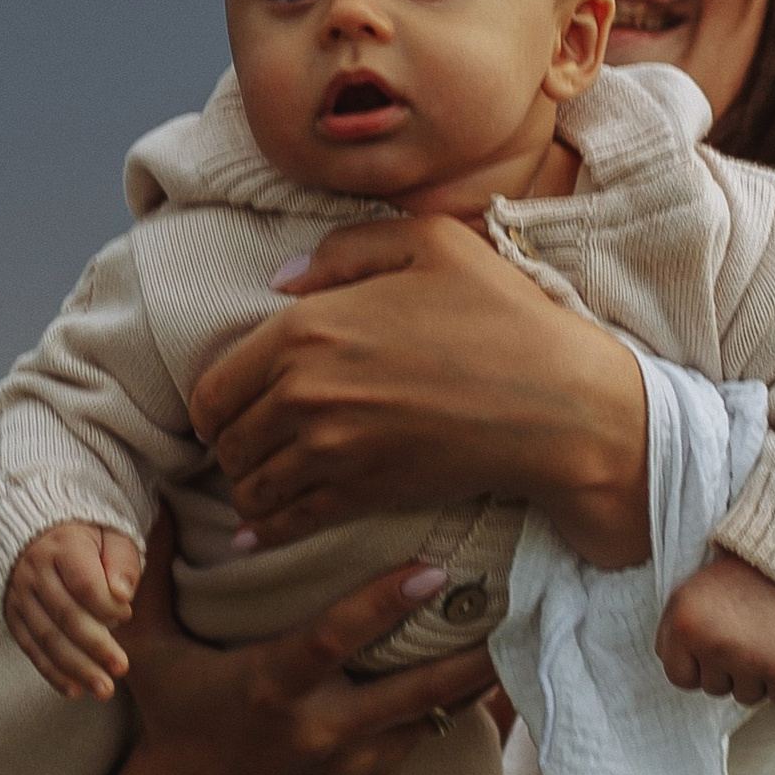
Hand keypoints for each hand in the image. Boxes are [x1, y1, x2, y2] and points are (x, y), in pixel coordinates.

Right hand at [4, 521, 144, 699]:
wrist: (37, 532)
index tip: (128, 613)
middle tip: (122, 668)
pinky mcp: (12, 616)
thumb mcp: (111, 534)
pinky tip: (75, 691)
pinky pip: (30, 648)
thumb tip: (123, 596)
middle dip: (95, 646)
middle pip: (65, 615)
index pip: (83, 583)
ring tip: (104, 690)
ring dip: (76, 667)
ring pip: (47, 637)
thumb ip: (122, 561)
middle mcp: (34, 571)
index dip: (107, 605)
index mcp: (62, 546)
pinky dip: (52, 672)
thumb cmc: (88, 536)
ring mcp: (20, 595)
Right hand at [53, 516, 498, 774]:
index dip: (383, 604)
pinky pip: (425, 737)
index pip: (333, 641)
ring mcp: (349, 760)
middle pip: (411, 689)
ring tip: (518, 628)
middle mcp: (317, 728)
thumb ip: (152, 578)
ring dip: (474, 677)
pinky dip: (458, 705)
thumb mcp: (149, 654)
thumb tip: (160, 498)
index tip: (431, 568)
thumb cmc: (174, 722)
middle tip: (508, 600)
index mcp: (268, 688)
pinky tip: (492, 668)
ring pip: (430, 717)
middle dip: (463, 650)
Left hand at [190, 217, 652, 566]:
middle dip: (229, 442)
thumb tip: (281, 281)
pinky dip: (267, 531)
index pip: (215, 382)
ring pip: (249, 485)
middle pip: (225, 437)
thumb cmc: (502, 314)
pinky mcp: (363, 496)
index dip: (216, 398)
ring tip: (263, 477)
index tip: (235, 403)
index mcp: (308, 327)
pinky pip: (287, 523)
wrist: (560, 403)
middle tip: (248, 441)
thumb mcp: (431, 243)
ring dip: (248, 484)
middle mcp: (305, 391)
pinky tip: (260, 531)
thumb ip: (346, 250)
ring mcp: (332, 450)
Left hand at [655, 550, 774, 706]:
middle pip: (714, 689)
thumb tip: (678, 672)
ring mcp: (750, 660)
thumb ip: (671, 637)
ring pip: (745, 697)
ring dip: (754, 676)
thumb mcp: (684, 598)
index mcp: (684, 629)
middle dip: (726, 669)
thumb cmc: (730, 583)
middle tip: (740, 635)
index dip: (696, 665)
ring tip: (760, 640)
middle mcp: (714, 647)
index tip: (710, 644)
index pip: (680, 679)